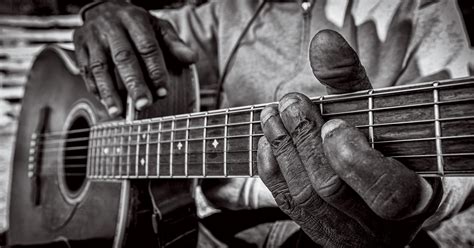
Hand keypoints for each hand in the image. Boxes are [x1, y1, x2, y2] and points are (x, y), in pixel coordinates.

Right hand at [73, 1, 196, 115]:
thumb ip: (173, 43)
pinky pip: (85, 72)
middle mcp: (110, 27)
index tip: (163, 92)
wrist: (102, 8)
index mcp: (133, 19)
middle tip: (143, 105)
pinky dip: (96, 90)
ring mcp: (92, 37)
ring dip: (110, 92)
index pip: (147, 46)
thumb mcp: (157, 25)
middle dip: (134, 84)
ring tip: (119, 112)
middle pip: (123, 58)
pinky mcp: (78, 47)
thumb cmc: (134, 22)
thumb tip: (192, 59)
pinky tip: (107, 103)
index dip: (155, 70)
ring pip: (100, 67)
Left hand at [257, 30, 442, 246]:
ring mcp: (346, 231)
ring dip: (284, 149)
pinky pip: (289, 205)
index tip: (333, 124)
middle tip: (290, 102)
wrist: (384, 185)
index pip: (389, 192)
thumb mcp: (379, 112)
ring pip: (307, 197)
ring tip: (271, 114)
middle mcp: (379, 223)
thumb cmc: (387, 145)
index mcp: (414, 196)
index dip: (356, 161)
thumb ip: (352, 80)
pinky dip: (273, 171)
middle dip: (305, 141)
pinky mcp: (317, 228)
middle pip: (334, 189)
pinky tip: (267, 142)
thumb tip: (323, 41)